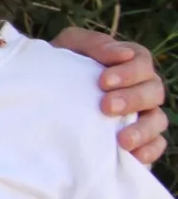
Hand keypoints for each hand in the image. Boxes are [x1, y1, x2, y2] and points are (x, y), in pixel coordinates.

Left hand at [52, 27, 168, 164]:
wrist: (41, 97)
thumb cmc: (60, 66)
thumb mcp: (70, 46)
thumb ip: (93, 43)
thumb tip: (121, 53)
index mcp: (129, 64)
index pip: (142, 61)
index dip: (129, 71)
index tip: (103, 81)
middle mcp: (141, 89)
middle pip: (153, 91)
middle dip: (132, 99)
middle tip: (106, 107)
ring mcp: (142, 115)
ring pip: (158, 120)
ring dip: (143, 129)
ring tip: (122, 139)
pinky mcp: (139, 140)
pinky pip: (156, 145)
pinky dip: (149, 150)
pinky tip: (134, 155)